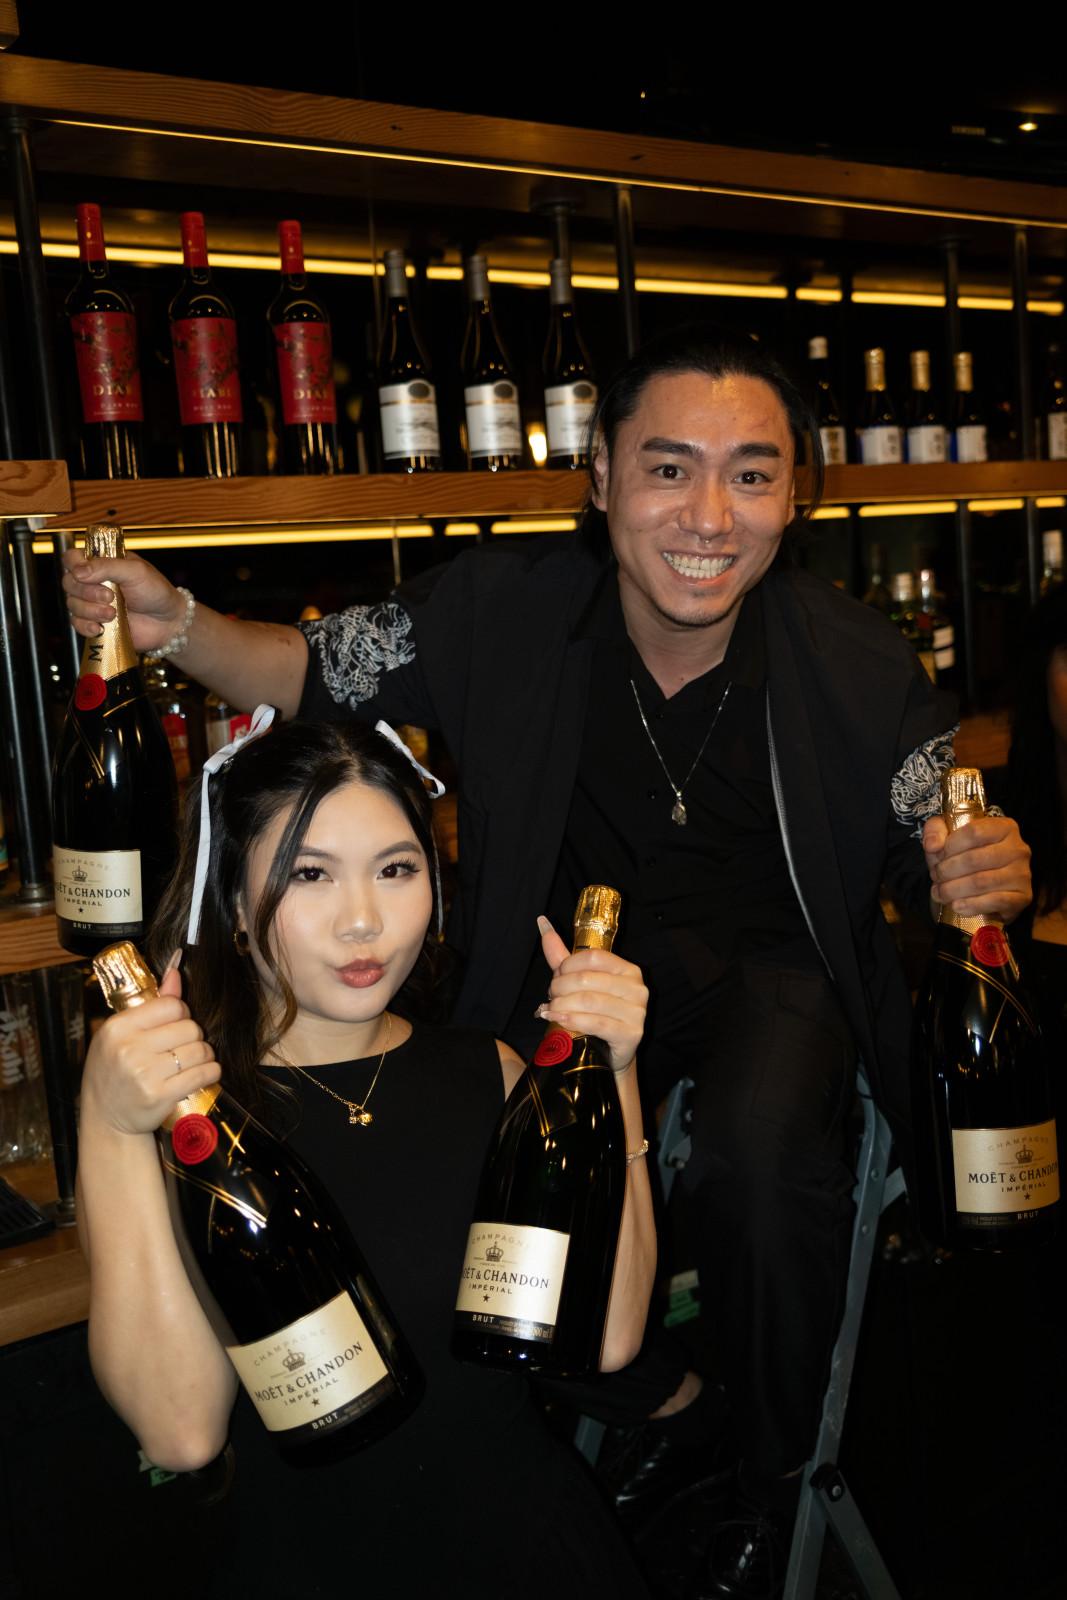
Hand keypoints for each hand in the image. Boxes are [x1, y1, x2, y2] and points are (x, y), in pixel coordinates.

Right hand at [62, 547, 187, 654]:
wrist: (168, 622)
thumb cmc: (155, 591)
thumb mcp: (135, 571)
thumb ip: (107, 566)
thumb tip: (78, 571)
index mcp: (101, 563)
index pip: (72, 558)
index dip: (73, 565)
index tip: (85, 574)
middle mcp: (92, 581)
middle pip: (68, 582)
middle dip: (87, 591)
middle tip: (110, 596)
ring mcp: (92, 603)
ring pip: (72, 604)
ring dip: (90, 610)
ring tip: (113, 614)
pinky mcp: (94, 623)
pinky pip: (76, 624)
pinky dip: (86, 626)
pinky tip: (100, 628)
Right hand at [80, 968, 221, 1136]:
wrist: (106, 1118)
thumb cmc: (115, 1070)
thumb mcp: (123, 1034)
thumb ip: (153, 1003)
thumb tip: (176, 972)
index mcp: (119, 1027)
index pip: (172, 1005)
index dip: (181, 1015)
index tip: (175, 1027)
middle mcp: (129, 1048)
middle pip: (190, 1028)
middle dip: (194, 1037)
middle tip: (182, 1049)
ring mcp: (144, 1073)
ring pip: (201, 1050)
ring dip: (204, 1056)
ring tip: (190, 1063)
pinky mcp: (160, 1095)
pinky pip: (203, 1073)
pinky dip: (210, 1072)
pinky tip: (201, 1074)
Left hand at [534, 915, 646, 1075]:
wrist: (611, 1052)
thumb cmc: (595, 1012)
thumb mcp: (580, 981)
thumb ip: (562, 955)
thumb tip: (542, 923)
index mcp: (627, 969)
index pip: (593, 957)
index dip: (568, 965)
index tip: (556, 976)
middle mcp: (636, 988)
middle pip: (588, 979)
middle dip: (561, 987)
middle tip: (551, 997)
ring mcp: (637, 1012)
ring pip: (589, 1001)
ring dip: (562, 1005)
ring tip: (551, 1010)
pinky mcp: (631, 1034)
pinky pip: (596, 1022)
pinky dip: (572, 1020)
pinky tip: (558, 1019)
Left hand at [922, 813, 1031, 922]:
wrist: (988, 887)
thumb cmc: (967, 855)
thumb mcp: (948, 834)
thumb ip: (935, 830)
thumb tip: (933, 845)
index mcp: (1004, 828)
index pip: (974, 832)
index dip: (950, 846)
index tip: (938, 856)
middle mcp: (1018, 849)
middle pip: (974, 859)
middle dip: (947, 870)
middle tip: (936, 877)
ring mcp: (1023, 874)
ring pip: (981, 882)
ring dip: (953, 890)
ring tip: (940, 892)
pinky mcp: (1023, 897)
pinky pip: (995, 901)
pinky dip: (971, 905)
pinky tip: (956, 905)